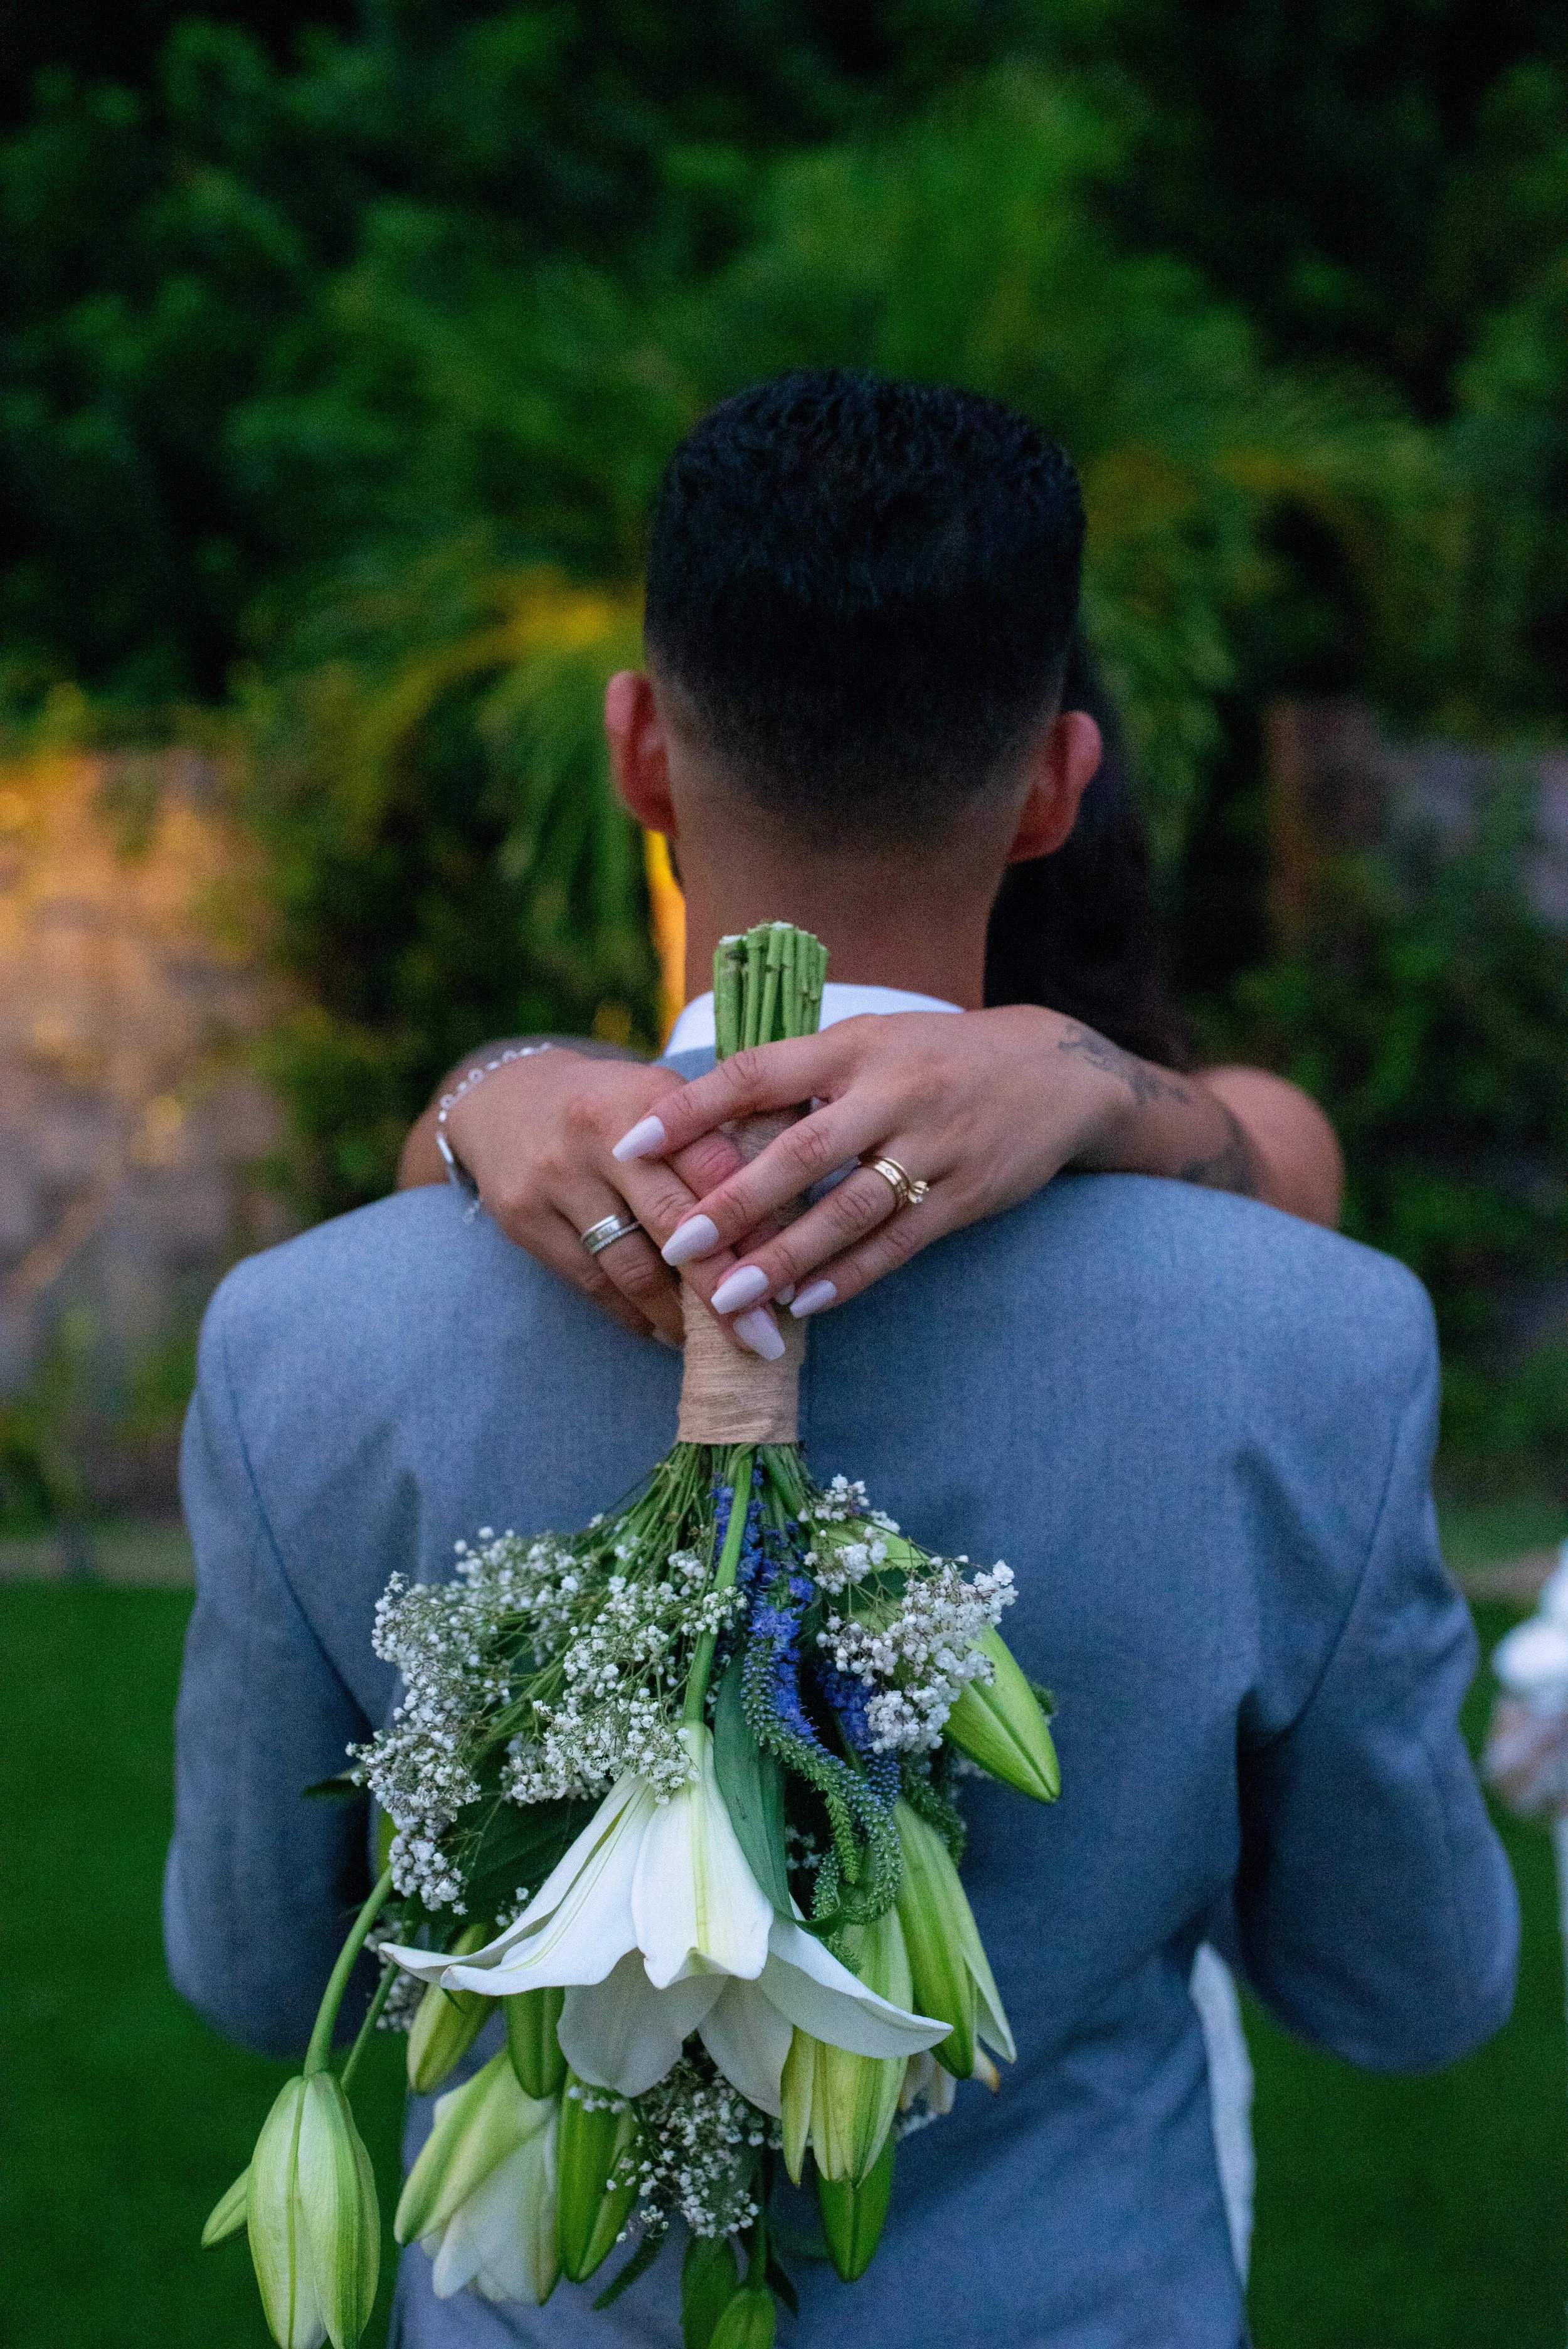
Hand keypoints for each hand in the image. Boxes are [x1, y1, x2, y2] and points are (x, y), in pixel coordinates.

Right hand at [439, 1050, 790, 1350]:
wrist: (505, 1099)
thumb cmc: (611, 1106)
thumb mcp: (662, 1098)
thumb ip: (717, 1141)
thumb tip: (795, 1213)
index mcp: (651, 1096)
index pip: (716, 1169)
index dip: (756, 1229)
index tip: (791, 1278)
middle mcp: (602, 1135)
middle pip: (677, 1225)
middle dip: (725, 1290)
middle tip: (762, 1339)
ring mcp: (557, 1178)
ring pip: (632, 1266)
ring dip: (679, 1316)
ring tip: (714, 1343)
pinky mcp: (524, 1218)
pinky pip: (592, 1283)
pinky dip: (633, 1315)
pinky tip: (663, 1331)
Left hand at [613, 1007, 1172, 1321]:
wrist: (1060, 1072)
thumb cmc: (939, 1058)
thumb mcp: (872, 1042)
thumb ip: (802, 1075)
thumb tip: (707, 1112)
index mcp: (854, 1047)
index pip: (757, 1072)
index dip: (692, 1108)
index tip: (632, 1141)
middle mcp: (892, 1092)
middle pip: (800, 1153)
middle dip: (734, 1202)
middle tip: (677, 1245)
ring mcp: (933, 1145)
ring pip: (848, 1210)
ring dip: (785, 1258)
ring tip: (728, 1297)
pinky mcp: (967, 1194)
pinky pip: (899, 1242)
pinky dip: (849, 1276)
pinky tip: (805, 1305)